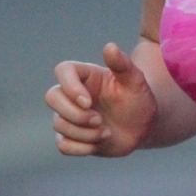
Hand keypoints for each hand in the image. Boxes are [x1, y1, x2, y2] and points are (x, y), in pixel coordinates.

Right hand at [45, 43, 158, 157]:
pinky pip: (63, 145)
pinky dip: (80, 148)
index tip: (89, 102)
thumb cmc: (138, 98)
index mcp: (85, 76)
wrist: (143, 126)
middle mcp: (72, 94)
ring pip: (59, 124)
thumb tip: (109, 47)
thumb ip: (122, 64)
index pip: (62, 71)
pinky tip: (99, 143)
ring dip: (84, 133)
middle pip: (52, 98)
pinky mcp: (73, 137)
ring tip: (107, 132)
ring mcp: (70, 116)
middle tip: (99, 120)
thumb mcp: (135, 80)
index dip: (70, 87)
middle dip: (74, 114)